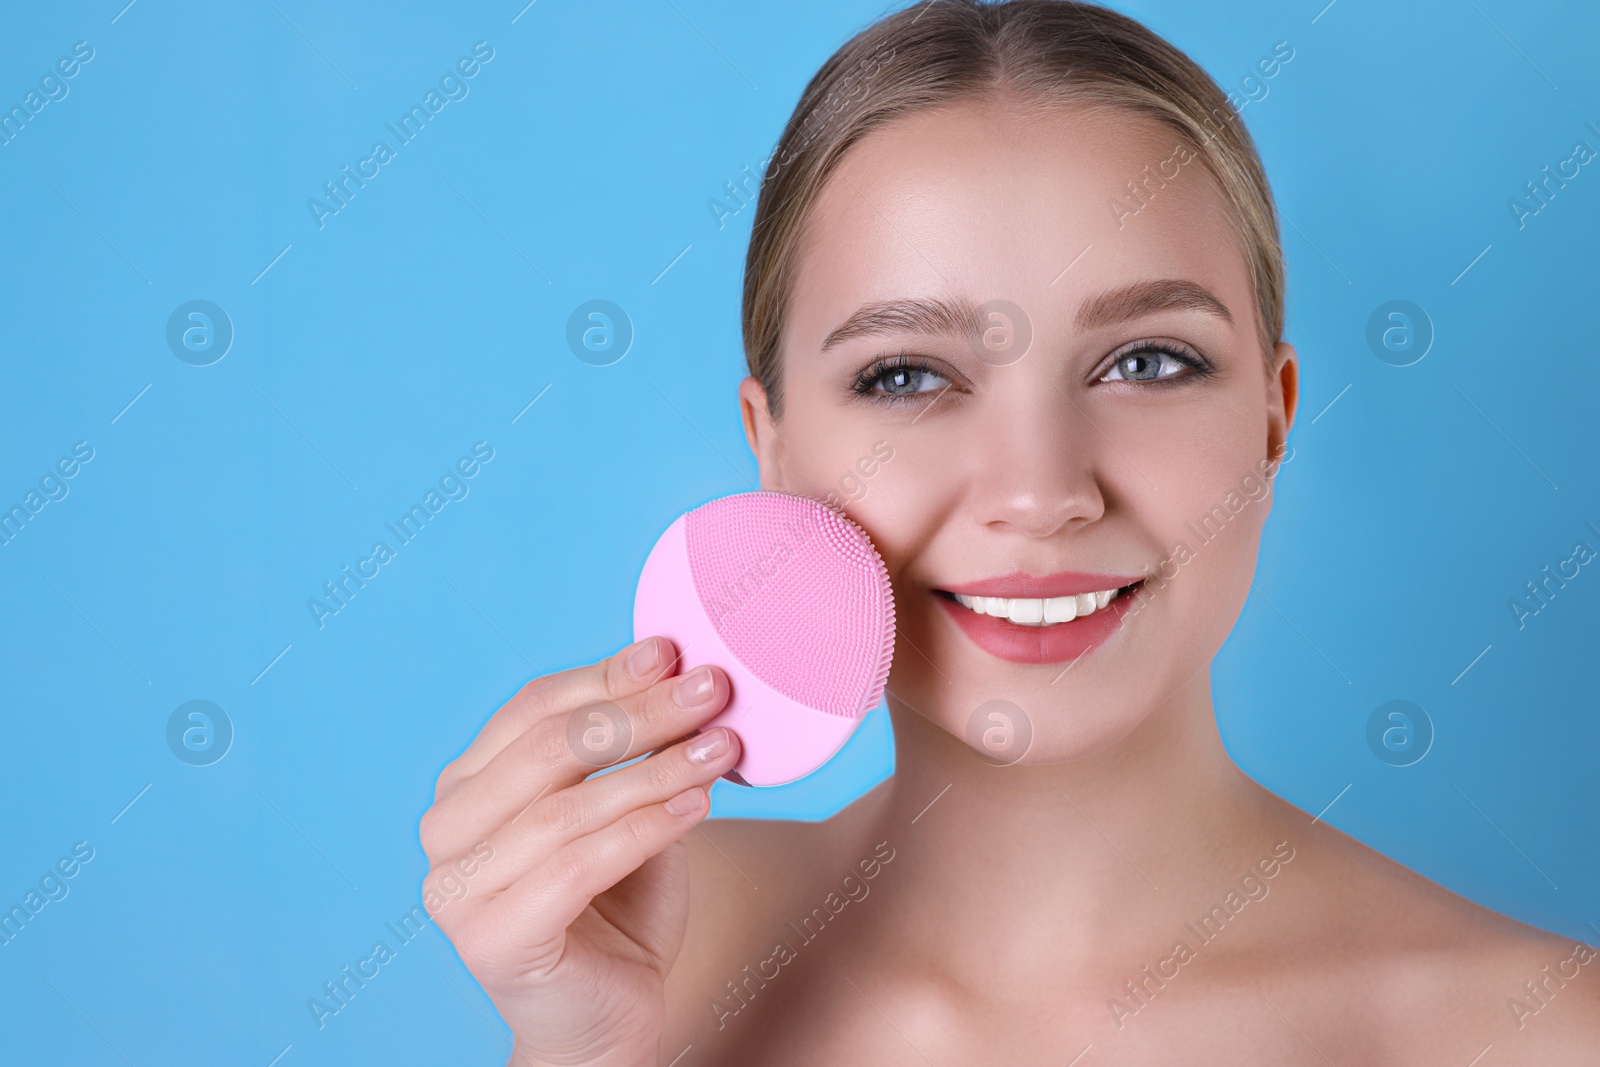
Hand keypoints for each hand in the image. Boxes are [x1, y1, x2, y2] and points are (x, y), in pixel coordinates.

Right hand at [419, 637, 740, 1065]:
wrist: (608, 1021)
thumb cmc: (618, 911)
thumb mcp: (629, 812)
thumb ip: (637, 755)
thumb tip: (686, 676)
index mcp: (468, 785)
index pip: (534, 709)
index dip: (607, 675)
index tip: (675, 652)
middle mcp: (446, 830)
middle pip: (548, 748)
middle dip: (640, 712)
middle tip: (712, 690)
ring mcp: (457, 888)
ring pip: (566, 807)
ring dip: (654, 770)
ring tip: (720, 749)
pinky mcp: (491, 939)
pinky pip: (575, 866)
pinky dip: (643, 829)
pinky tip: (698, 807)